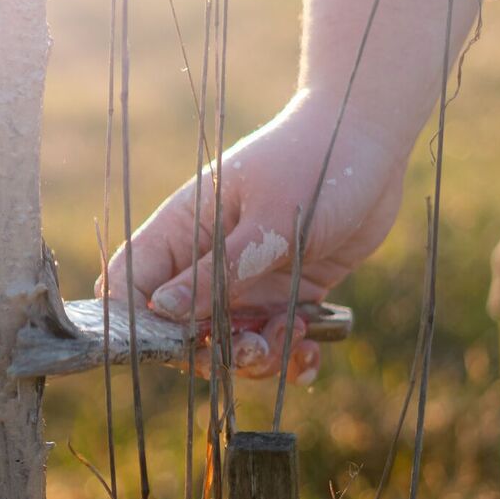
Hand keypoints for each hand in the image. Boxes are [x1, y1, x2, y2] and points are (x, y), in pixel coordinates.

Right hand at [99, 0, 487, 381]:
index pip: (129, 284)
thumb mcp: (270, 223)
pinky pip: (272, 344)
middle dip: (210, 353)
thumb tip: (162, 311)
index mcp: (182, 230)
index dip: (135, 323)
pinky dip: (289, 359)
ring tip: (294, 334)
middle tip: (253, 348)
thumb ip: (219, 271)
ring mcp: (244, 282)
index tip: (172, 345)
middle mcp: (205, 262)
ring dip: (257, 357)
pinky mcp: (283, 295)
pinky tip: (311, 349)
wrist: (370, 139)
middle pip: (178, 330)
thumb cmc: (315, 165)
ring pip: (227, 345)